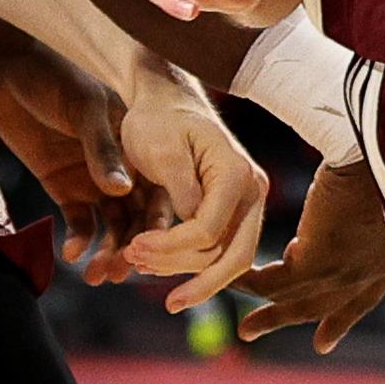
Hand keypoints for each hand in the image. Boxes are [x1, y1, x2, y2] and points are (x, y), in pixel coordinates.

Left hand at [0, 42, 164, 284]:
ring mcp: (95, 179)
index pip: (160, 188)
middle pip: (138, 215)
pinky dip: (79, 239)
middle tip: (124, 273)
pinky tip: (73, 254)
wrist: (8, 70)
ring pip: (111, 226)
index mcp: (140, 144)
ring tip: (98, 275)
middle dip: (134, 246)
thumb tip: (121, 191)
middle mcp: (124, 167)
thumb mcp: (83, 108)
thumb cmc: (55, 78)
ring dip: (108, 251)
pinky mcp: (65, 187)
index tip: (157, 247)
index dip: (161, 219)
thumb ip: (101, 149)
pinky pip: (80, 222)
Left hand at [114, 79, 267, 310]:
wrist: (165, 103)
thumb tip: (193, 226)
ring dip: (182, 270)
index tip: (132, 246)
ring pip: (225, 259)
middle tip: (142, 275)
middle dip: (192, 281)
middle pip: (233, 257)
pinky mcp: (232, 212)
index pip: (208, 231)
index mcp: (236, 173)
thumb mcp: (161, 147)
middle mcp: (252, 191)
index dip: (169, 248)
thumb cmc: (158, 120)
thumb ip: (180, 187)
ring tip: (138, 264)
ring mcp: (246, 204)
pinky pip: (218, 249)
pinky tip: (154, 265)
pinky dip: (188, 263)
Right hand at [235, 159, 384, 353]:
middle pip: (324, 307)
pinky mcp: (316, 262)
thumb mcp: (383, 192)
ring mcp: (343, 272)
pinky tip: (235, 278)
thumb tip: (339, 201)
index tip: (323, 343)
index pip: (361, 300)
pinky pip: (274, 282)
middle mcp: (369, 273)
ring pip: (295, 301)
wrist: (383, 150)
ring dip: (267, 316)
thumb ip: (361, 208)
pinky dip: (252, 283)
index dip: (339, 321)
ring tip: (245, 330)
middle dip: (291, 320)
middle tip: (261, 334)